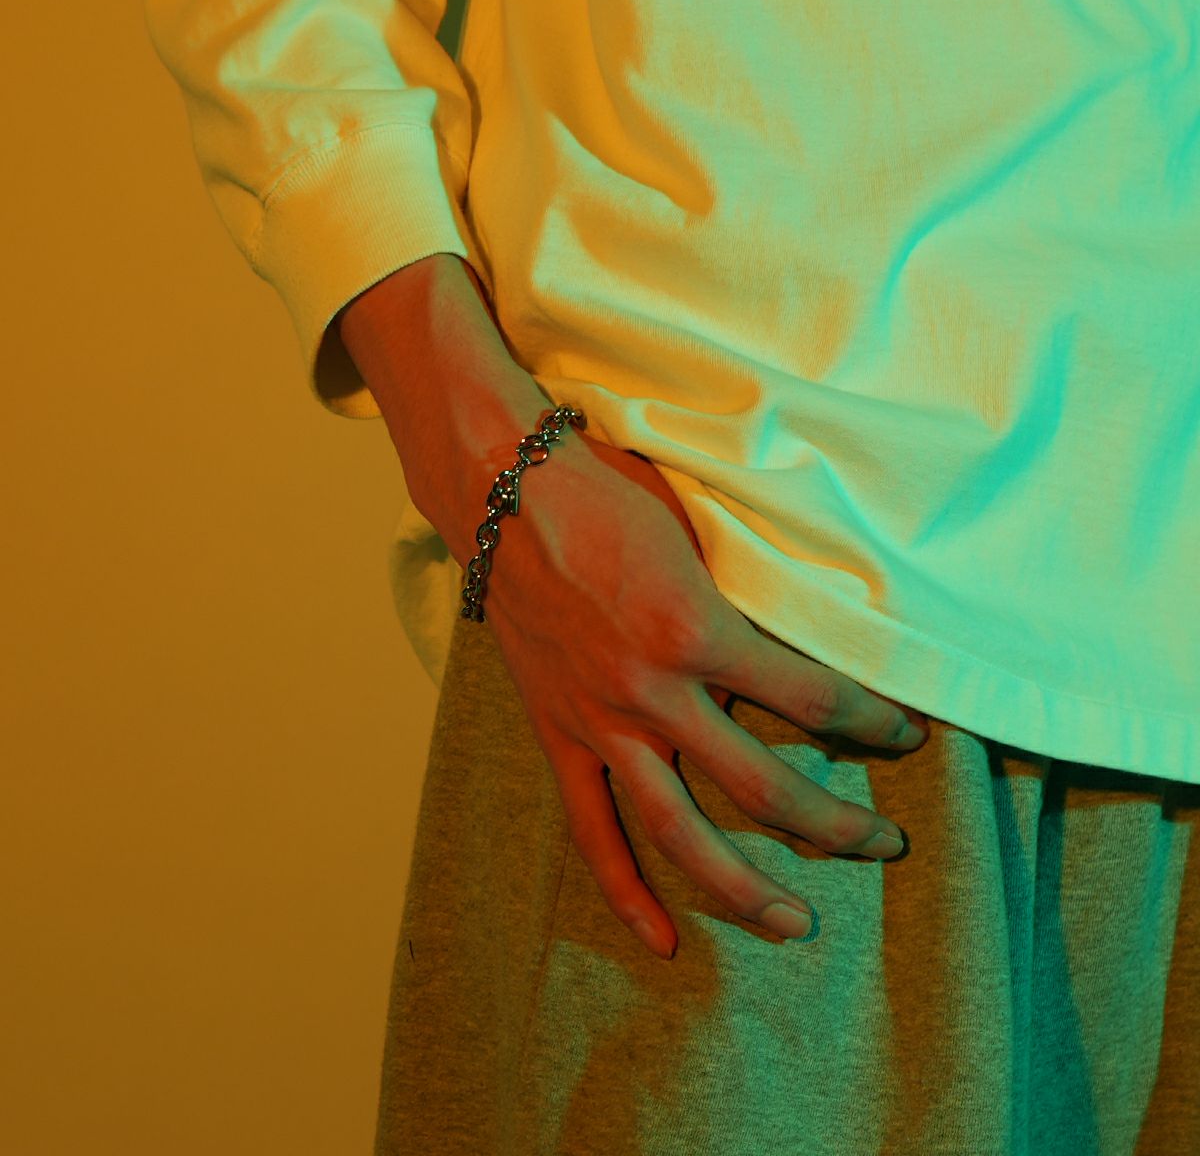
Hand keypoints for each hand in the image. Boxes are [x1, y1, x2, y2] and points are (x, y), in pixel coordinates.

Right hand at [478, 426, 926, 958]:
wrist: (502, 493)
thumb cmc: (606, 497)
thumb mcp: (696, 535)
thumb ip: (744, 598)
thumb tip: (807, 639)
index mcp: (696, 629)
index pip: (812, 695)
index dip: (871, 718)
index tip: (904, 732)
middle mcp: (652, 690)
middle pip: (762, 785)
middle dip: (836, 824)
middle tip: (884, 845)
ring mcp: (601, 721)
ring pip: (679, 830)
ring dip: (743, 887)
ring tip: (795, 925)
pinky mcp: (559, 733)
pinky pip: (590, 828)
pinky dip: (624, 888)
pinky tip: (663, 939)